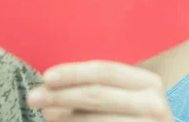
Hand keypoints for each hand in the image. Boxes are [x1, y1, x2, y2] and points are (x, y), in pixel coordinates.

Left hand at [26, 60, 174, 121]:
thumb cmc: (136, 118)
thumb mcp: (126, 98)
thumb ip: (98, 89)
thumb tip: (52, 86)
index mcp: (148, 82)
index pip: (105, 71)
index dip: (74, 72)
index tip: (46, 77)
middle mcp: (153, 103)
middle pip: (96, 95)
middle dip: (60, 95)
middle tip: (34, 98)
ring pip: (95, 120)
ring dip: (65, 117)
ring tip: (46, 114)